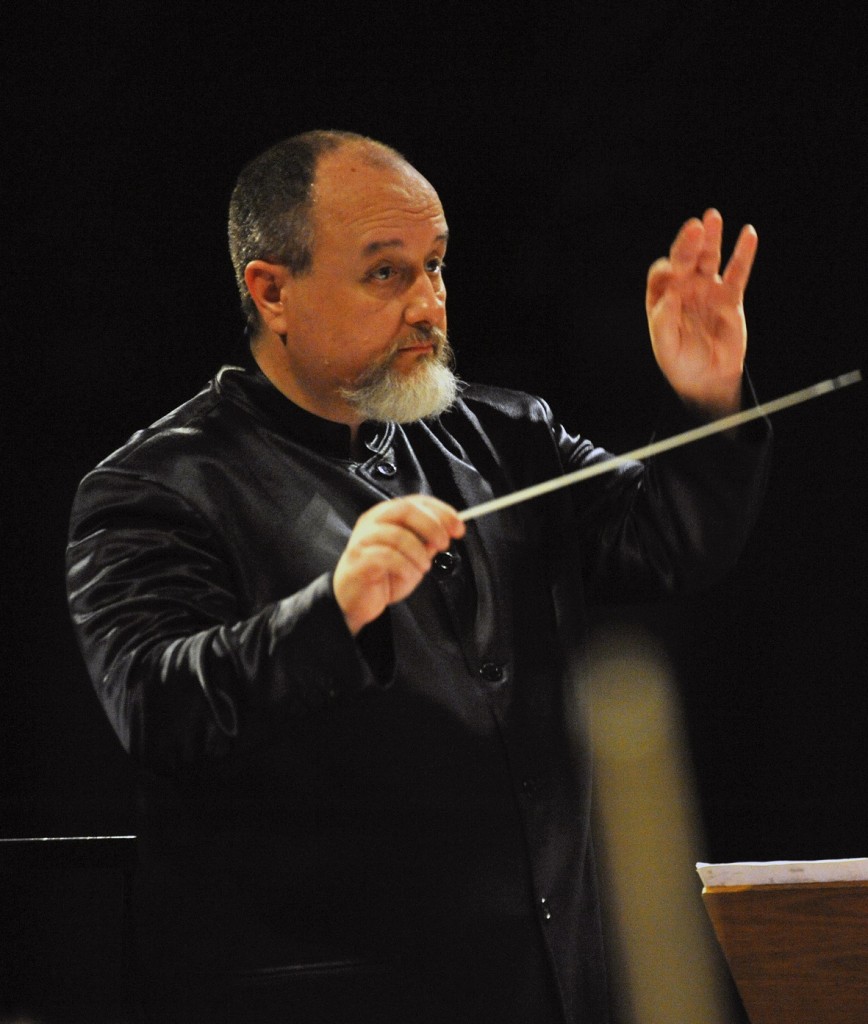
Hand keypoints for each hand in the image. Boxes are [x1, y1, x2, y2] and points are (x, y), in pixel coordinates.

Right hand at [333, 495, 464, 634]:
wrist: (357, 600)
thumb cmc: (384, 575)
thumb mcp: (414, 556)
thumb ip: (427, 542)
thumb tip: (447, 531)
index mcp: (386, 516)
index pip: (415, 502)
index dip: (440, 511)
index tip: (458, 526)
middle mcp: (372, 522)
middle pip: (404, 510)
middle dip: (431, 525)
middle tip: (444, 544)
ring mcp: (363, 540)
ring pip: (397, 535)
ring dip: (418, 553)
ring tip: (423, 567)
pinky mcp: (358, 561)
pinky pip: (386, 557)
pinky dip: (405, 567)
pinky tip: (409, 575)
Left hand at [646, 209, 757, 417]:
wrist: (707, 379)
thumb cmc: (681, 363)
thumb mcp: (666, 346)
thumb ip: (664, 321)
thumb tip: (669, 295)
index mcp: (663, 298)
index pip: (662, 274)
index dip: (667, 271)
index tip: (675, 277)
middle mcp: (684, 289)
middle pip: (685, 258)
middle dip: (688, 243)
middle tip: (695, 228)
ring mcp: (707, 290)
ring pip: (709, 258)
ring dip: (711, 238)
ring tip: (713, 218)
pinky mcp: (730, 297)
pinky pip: (737, 272)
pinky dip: (744, 254)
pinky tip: (748, 235)